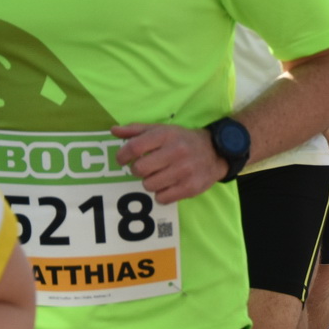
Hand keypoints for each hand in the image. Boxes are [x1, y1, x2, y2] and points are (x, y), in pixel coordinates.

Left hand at [111, 123, 225, 203]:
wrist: (216, 151)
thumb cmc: (183, 140)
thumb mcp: (162, 130)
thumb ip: (136, 130)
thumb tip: (113, 131)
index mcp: (166, 135)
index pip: (134, 147)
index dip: (122, 156)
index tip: (122, 160)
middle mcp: (176, 152)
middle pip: (139, 169)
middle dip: (137, 170)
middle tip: (145, 168)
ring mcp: (184, 171)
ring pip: (149, 185)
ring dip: (150, 182)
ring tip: (159, 176)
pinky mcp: (190, 187)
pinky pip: (162, 198)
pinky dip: (161, 194)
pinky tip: (168, 185)